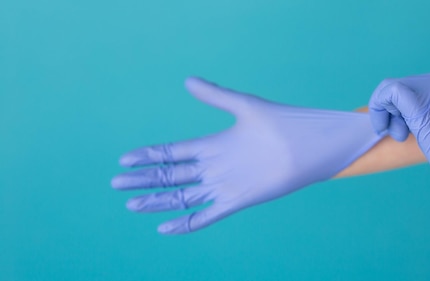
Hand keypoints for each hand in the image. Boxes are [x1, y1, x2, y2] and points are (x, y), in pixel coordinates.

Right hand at [112, 77, 382, 233]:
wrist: (312, 146)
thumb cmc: (283, 123)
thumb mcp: (245, 106)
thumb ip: (216, 95)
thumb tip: (186, 80)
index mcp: (214, 144)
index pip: (173, 152)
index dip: (149, 155)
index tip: (124, 158)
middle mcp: (216, 166)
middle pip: (171, 176)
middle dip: (144, 180)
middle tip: (116, 182)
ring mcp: (225, 184)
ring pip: (183, 196)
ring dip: (157, 201)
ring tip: (131, 205)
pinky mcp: (239, 200)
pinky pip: (207, 215)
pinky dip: (186, 223)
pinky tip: (164, 227)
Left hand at [368, 71, 429, 241]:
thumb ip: (426, 108)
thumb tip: (393, 108)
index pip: (411, 85)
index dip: (399, 106)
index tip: (402, 126)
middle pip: (399, 86)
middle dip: (390, 111)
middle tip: (399, 133)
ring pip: (390, 88)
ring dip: (385, 114)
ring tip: (401, 135)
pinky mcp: (422, 106)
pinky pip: (390, 93)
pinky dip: (379, 109)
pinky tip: (384, 129)